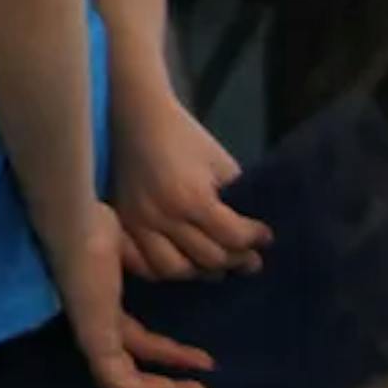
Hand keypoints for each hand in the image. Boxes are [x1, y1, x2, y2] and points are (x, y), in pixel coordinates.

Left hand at [53, 206, 213, 387]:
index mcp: (103, 309)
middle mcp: (95, 328)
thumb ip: (150, 268)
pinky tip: (172, 387)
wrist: (77, 223)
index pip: (137, 346)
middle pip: (129, 373)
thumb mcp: (133, 252)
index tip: (204, 361)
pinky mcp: (93, 340)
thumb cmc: (99, 228)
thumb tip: (183, 265)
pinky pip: (119, 382)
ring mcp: (91, 337)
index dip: (171, 356)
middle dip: (168, 387)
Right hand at [110, 86, 269, 280]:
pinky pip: (141, 264)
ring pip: (174, 270)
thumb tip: (250, 232)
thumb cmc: (184, 136)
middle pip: (209, 259)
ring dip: (200, 270)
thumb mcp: (220, 164)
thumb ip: (234, 200)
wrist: (136, 117)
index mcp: (191, 198)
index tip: (266, 236)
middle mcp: (162, 217)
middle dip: (236, 258)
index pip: (233, 238)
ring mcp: (137, 223)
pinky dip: (162, 270)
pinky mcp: (121, 223)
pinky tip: (179, 261)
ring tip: (214, 262)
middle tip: (248, 255)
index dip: (256, 239)